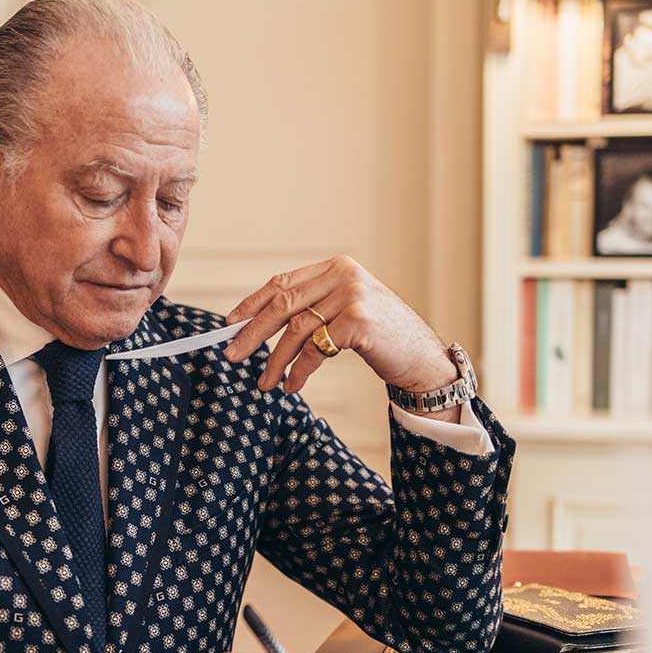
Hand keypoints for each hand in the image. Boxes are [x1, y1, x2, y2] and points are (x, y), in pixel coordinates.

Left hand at [223, 255, 459, 419]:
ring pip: (297, 329)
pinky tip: (292, 385)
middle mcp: (343, 275)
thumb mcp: (344, 312)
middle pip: (283, 304)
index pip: (283, 282)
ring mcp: (352, 295)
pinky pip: (315, 349)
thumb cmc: (380, 338)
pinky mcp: (359, 320)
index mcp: (336, 267)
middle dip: (252, 332)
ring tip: (265, 382)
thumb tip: (257, 325)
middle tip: (232, 354)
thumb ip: (312, 308)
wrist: (422, 358)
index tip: (230, 324)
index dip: (252, 303)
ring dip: (275, 360)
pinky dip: (299, 370)